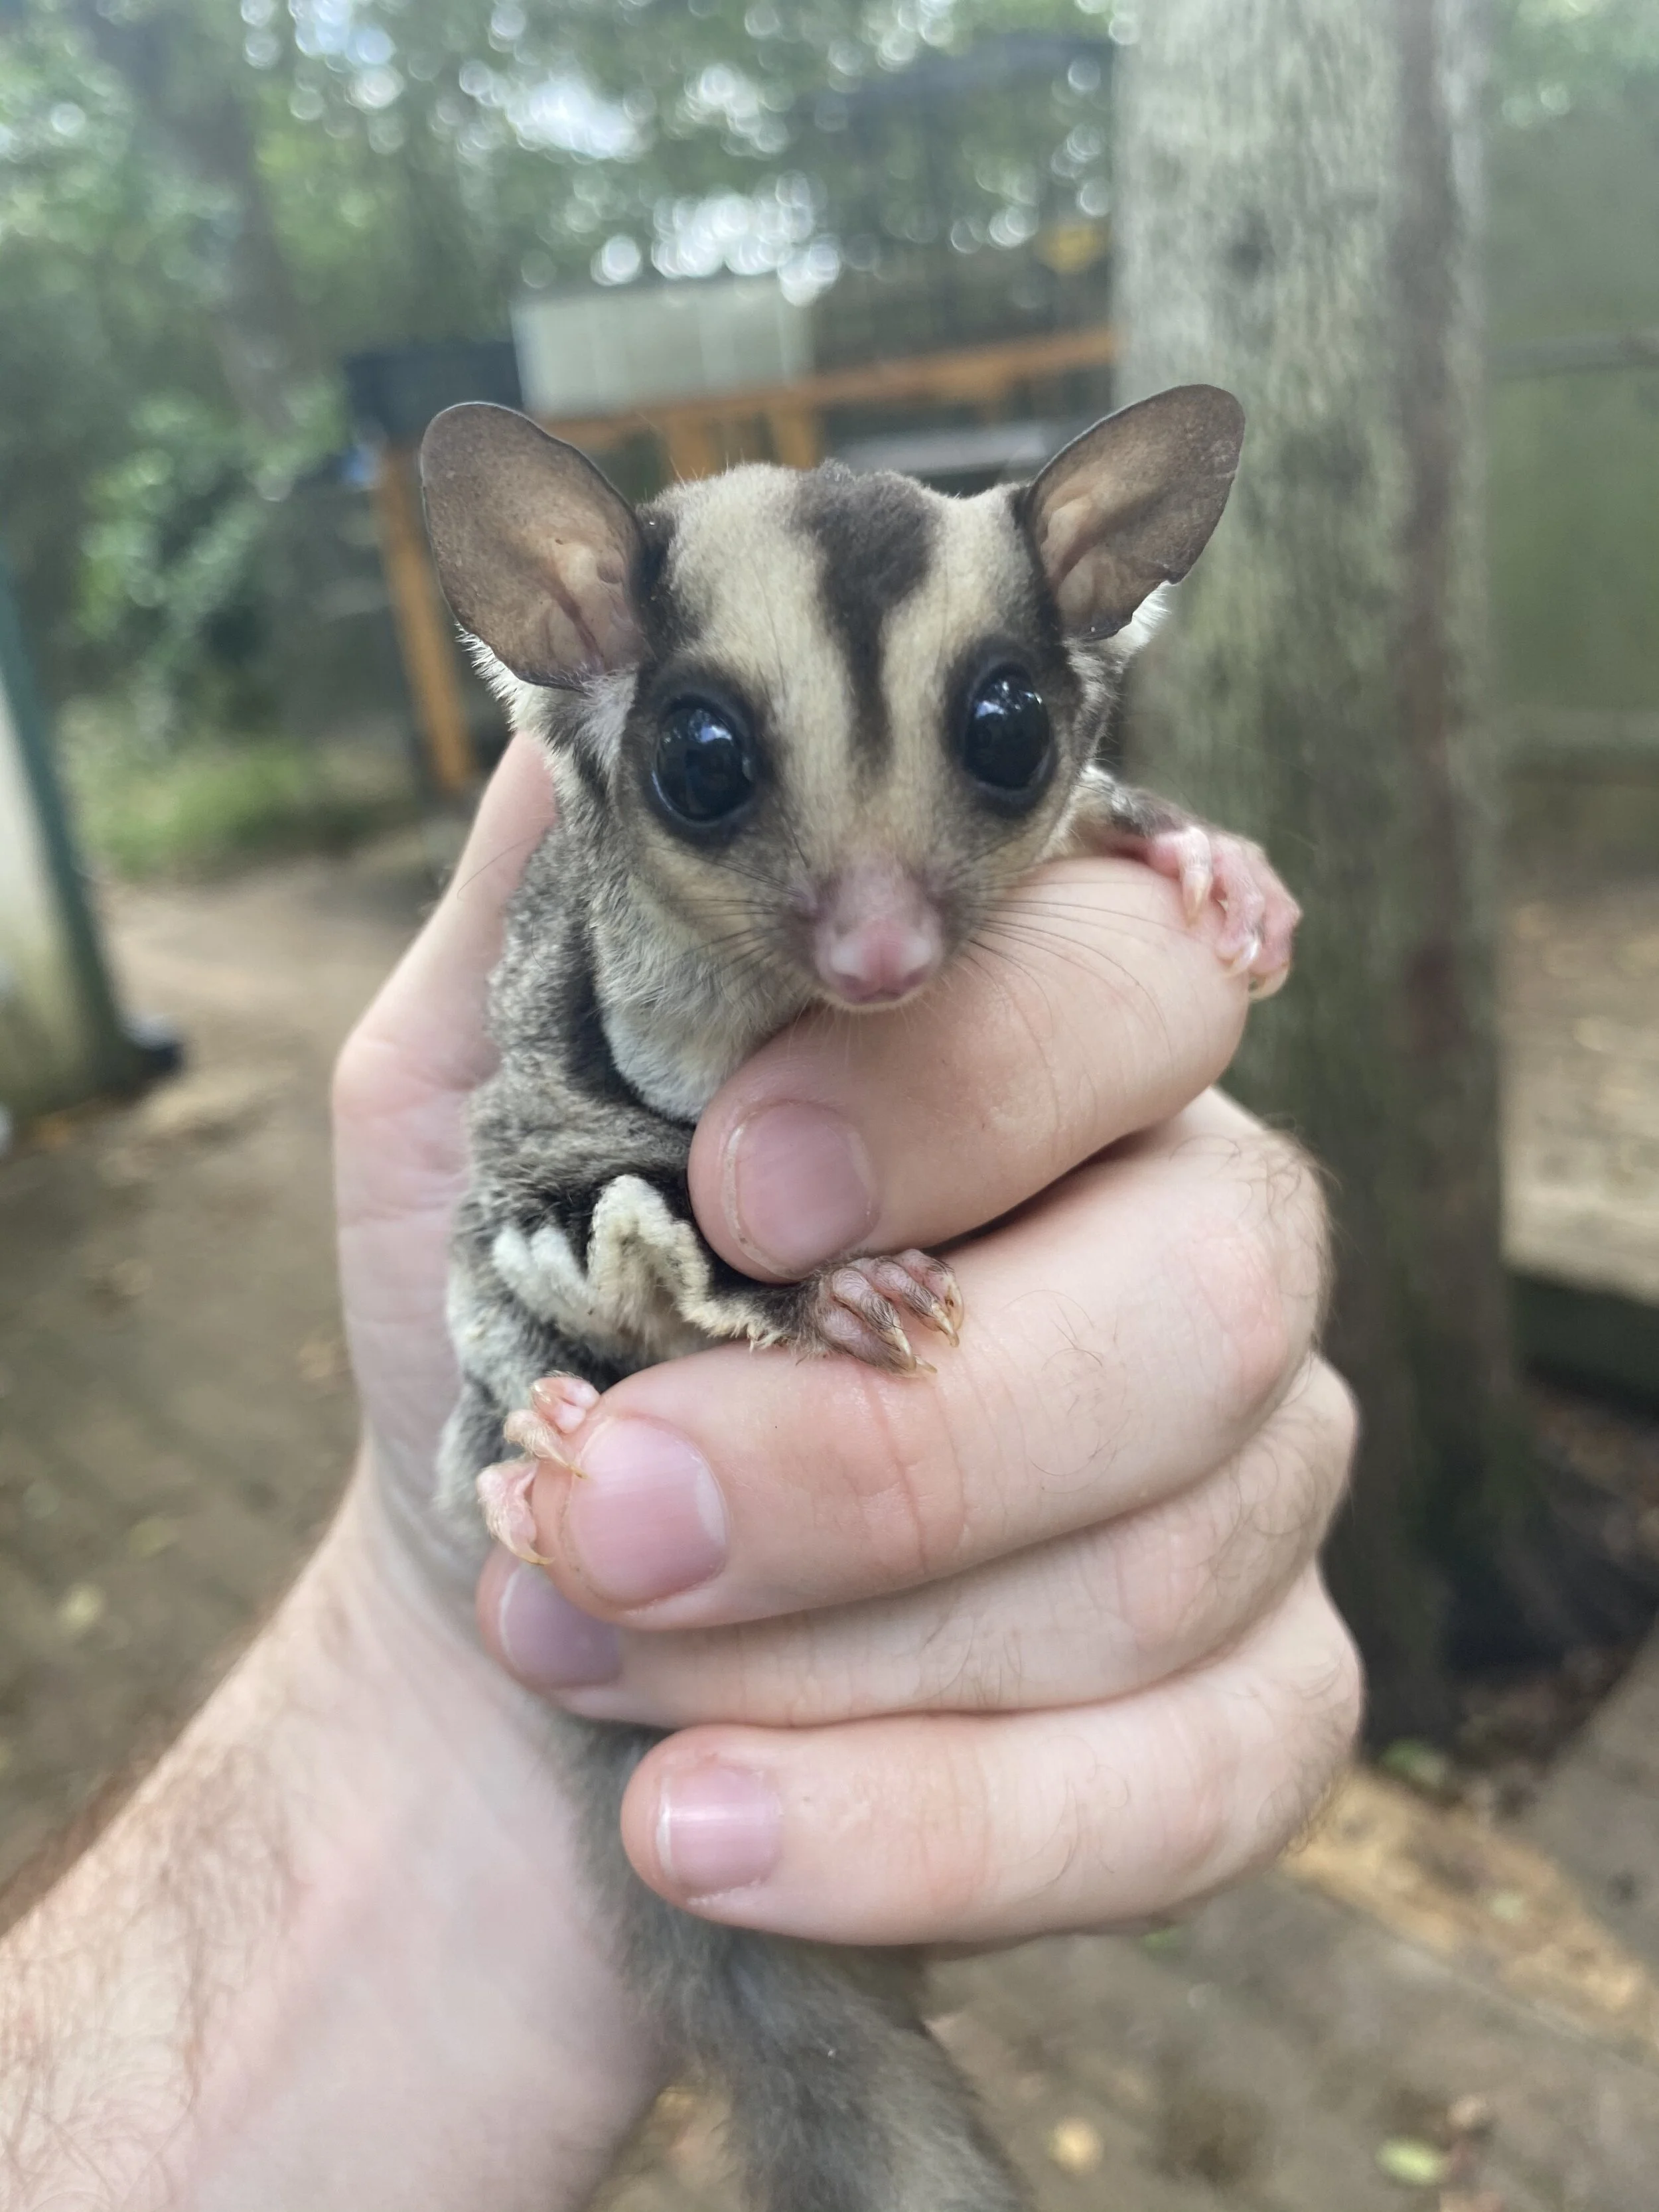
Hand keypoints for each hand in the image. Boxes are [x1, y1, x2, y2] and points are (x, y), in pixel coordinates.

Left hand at [473, 787, 1360, 1947]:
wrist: (528, 1634)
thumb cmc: (525, 1342)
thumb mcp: (468, 1114)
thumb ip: (553, 917)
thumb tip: (601, 708)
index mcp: (1050, 1052)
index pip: (1134, 978)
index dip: (968, 1081)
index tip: (731, 1189)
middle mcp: (1202, 1230)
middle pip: (1209, 1288)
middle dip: (892, 1441)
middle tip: (613, 1512)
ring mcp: (1257, 1474)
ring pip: (1174, 1559)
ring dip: (839, 1651)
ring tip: (585, 1661)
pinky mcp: (1258, 1697)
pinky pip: (1204, 1781)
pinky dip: (936, 1831)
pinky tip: (706, 1828)